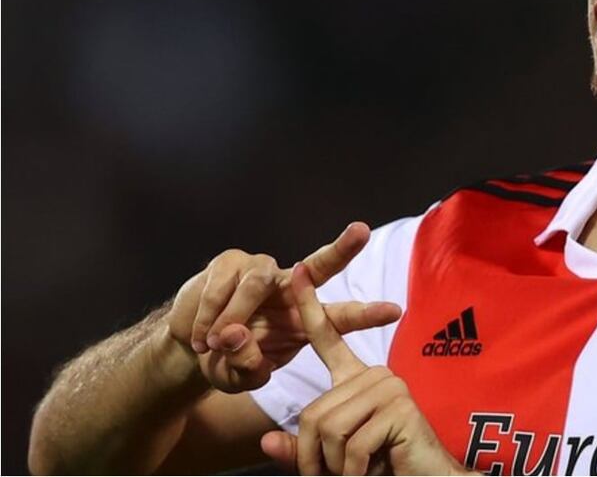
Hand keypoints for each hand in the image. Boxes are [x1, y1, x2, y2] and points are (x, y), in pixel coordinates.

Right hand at [166, 222, 401, 393]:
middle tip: (362, 231)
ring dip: (234, 316)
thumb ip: (244, 366)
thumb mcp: (237, 376)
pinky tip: (199, 338)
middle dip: (342, 248)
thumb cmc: (227, 359)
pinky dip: (207, 317)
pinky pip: (223, 286)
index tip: (395, 312)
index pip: (340, 316)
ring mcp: (260, 271)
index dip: (366, 314)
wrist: (189, 344)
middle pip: (321, 265)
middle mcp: (290, 289)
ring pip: (258, 283)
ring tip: (213, 345)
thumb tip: (235, 337)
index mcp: (302, 320)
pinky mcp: (230, 262)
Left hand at [260, 263, 469, 475]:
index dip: (309, 306)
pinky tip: (370, 475)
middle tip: (335, 476)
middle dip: (314, 458)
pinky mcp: (399, 406)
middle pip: (314, 414)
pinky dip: (353, 472)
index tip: (298, 270)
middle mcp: (375, 374)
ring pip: (329, 429)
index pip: (327, 337)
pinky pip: (352, 445)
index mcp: (357, 379)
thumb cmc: (382, 469)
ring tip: (356, 475)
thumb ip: (301, 450)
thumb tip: (268, 443)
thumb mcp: (333, 460)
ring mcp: (389, 387)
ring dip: (335, 467)